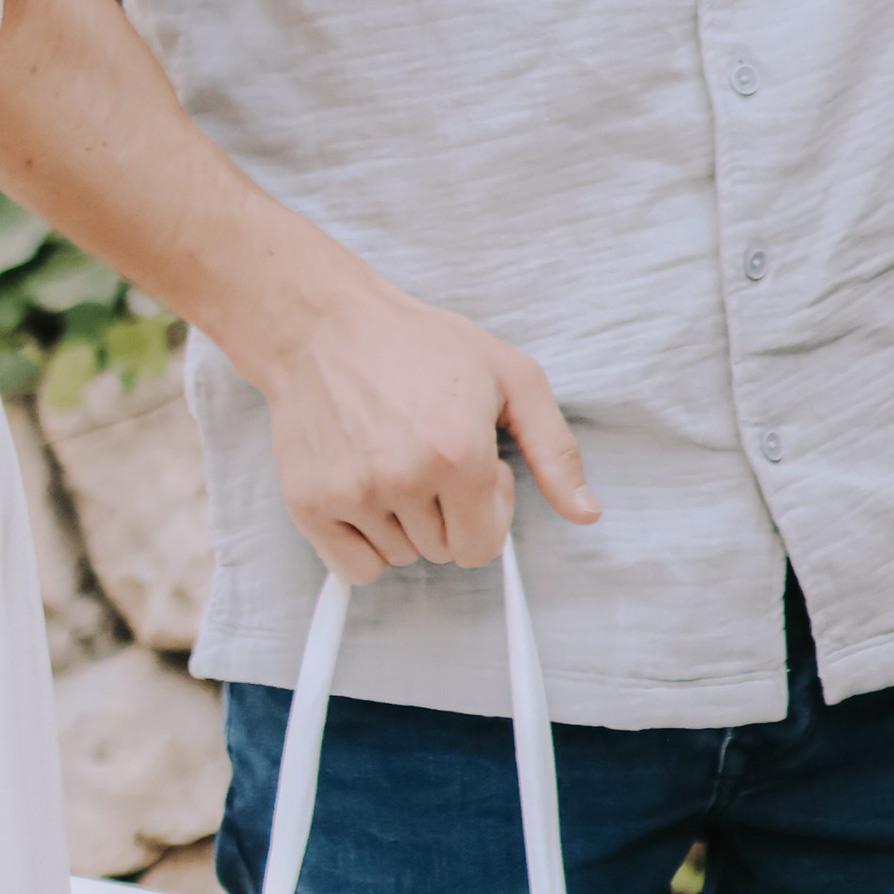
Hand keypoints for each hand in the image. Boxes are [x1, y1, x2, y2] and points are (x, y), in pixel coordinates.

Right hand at [250, 258, 600, 583]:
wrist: (325, 325)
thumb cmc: (419, 345)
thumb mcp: (511, 378)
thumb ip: (555, 452)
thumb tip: (586, 513)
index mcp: (459, 454)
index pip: (483, 545)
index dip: (486, 509)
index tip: (471, 468)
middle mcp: (404, 480)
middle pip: (443, 552)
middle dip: (448, 513)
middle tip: (431, 456)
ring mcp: (351, 495)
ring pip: (400, 558)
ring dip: (405, 524)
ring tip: (394, 460)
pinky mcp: (307, 504)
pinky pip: (352, 568)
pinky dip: (362, 543)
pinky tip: (364, 488)